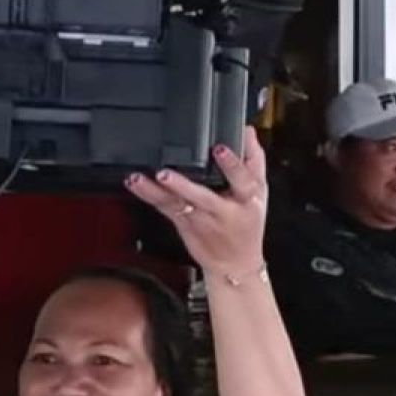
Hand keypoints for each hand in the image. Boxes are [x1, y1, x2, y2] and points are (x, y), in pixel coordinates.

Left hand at [125, 126, 266, 277]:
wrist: (234, 265)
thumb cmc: (247, 225)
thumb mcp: (260, 193)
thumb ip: (253, 159)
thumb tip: (247, 130)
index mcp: (245, 200)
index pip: (241, 180)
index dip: (231, 164)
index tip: (218, 148)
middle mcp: (220, 211)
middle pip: (201, 197)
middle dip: (182, 186)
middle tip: (165, 174)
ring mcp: (198, 220)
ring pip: (174, 204)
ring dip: (154, 191)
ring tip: (138, 178)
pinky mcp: (182, 224)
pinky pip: (163, 208)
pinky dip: (147, 195)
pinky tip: (135, 183)